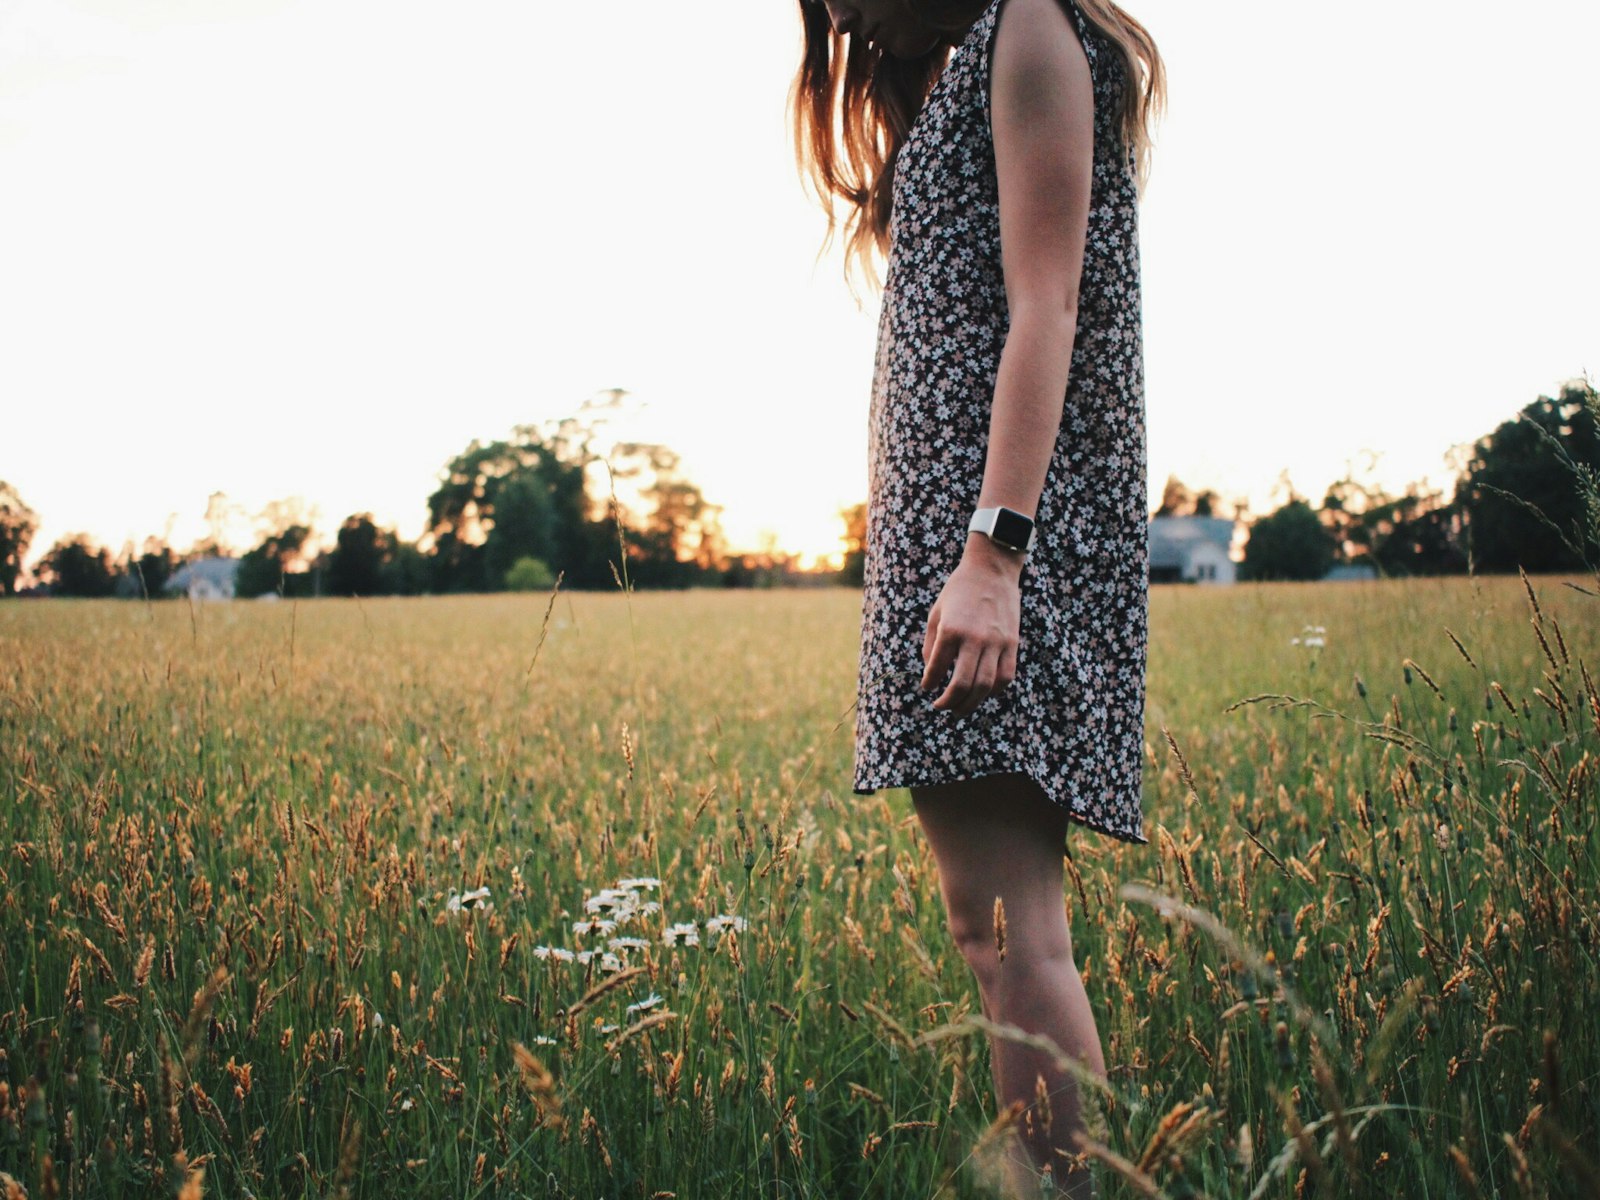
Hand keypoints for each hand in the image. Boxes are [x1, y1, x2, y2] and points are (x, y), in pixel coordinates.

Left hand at [920, 535, 1023, 717]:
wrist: (992, 570)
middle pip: (962, 685)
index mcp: (951, 630)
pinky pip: (1005, 677)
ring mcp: (996, 643)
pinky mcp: (1012, 644)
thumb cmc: (958, 591)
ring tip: (960, 709)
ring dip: (971, 703)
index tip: (927, 688)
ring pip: (985, 686)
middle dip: (949, 702)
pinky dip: (993, 691)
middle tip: (941, 707)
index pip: (936, 669)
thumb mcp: (936, 613)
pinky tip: (982, 693)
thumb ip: (930, 645)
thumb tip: (931, 674)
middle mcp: (974, 639)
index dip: (929, 684)